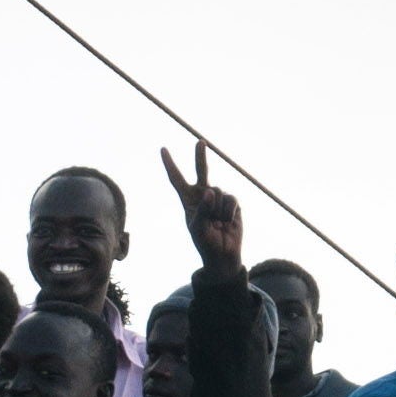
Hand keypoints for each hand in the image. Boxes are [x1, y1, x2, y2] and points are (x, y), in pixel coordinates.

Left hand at [157, 140, 243, 271]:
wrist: (223, 254)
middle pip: (201, 171)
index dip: (170, 164)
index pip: (176, 179)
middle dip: (200, 156)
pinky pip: (231, 200)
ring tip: (218, 224)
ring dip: (219, 211)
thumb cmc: (206, 243)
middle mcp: (202, 196)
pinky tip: (228, 222)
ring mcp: (218, 198)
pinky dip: (229, 212)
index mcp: (188, 201)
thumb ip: (203, 209)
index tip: (163, 149)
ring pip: (219, 193)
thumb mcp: (198, 228)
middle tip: (200, 142)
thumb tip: (211, 191)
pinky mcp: (232, 203)